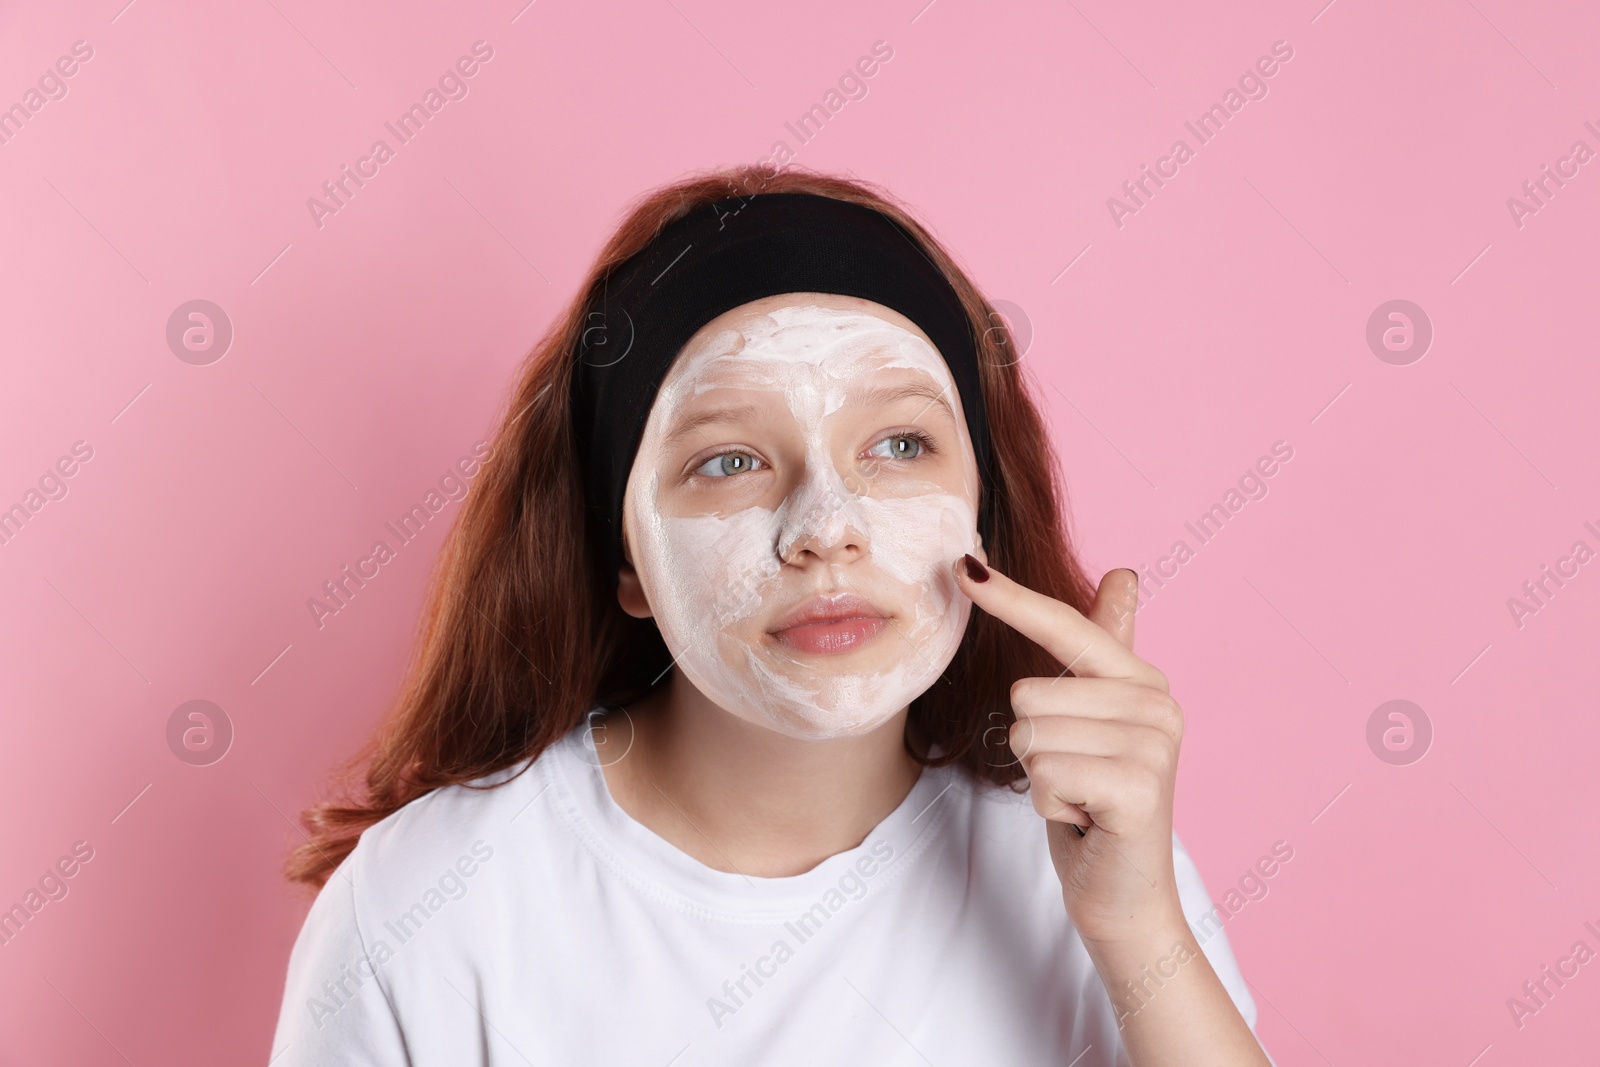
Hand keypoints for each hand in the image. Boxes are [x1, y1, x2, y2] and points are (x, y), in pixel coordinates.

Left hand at [955, 555, 1186, 946]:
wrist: (1126, 895)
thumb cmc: (1096, 804)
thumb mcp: (1094, 721)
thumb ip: (1106, 647)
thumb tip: (1126, 572)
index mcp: (1142, 681)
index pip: (1064, 627)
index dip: (1011, 599)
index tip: (965, 566)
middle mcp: (1157, 705)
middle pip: (1027, 693)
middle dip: (1032, 745)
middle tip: (1074, 778)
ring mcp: (1152, 745)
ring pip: (1029, 735)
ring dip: (1039, 778)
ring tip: (1080, 798)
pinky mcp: (1136, 787)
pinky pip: (1042, 774)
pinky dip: (1048, 805)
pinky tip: (1084, 819)